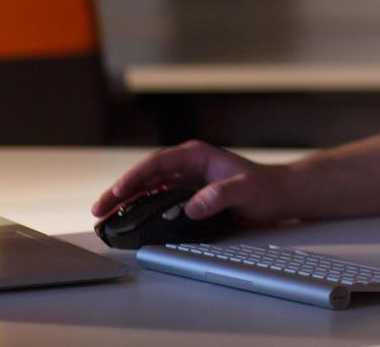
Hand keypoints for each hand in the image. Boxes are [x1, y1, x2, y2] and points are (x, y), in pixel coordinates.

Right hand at [90, 140, 297, 224]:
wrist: (281, 195)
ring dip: (127, 203)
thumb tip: (192, 206)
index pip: (156, 164)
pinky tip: (130, 223)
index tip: (116, 193)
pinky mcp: (189, 197)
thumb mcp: (246, 189)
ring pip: (148, 190)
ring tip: (106, 219)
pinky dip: (142, 211)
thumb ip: (220, 195)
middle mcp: (188, 166)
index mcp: (196, 156)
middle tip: (98, 210)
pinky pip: (159, 202)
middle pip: (145, 177)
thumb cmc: (266, 187)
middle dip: (120, 192)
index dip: (133, 178)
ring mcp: (186, 182)